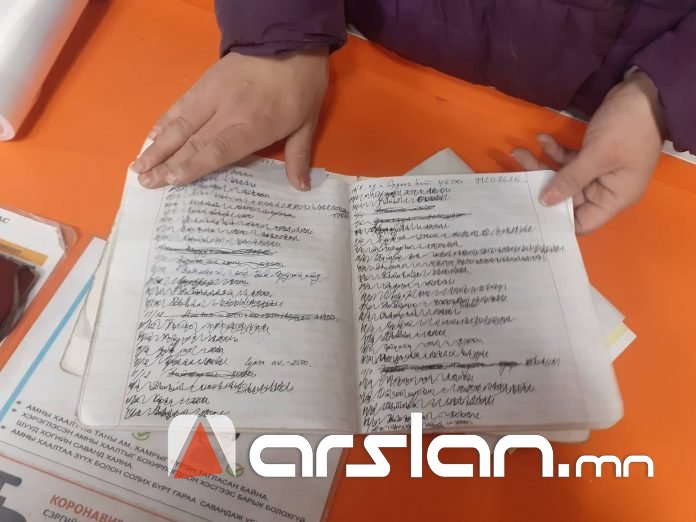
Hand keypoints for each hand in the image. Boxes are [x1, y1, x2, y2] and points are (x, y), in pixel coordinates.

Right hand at [132, 48, 328, 190]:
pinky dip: (163, 121)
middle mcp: (228, 112)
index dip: (192, 165)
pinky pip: (180, 105)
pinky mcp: (204, 82)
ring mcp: (213, 95)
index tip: (171, 180)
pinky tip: (151, 136)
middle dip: (166, 163)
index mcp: (254, 125)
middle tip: (144, 182)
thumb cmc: (301, 86)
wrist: (287, 39)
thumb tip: (301, 188)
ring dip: (157, 145)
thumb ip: (298, 156)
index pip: (217, 150)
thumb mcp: (307, 122)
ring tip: (139, 165)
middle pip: (192, 141)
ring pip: (179, 123)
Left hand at [511, 72, 664, 233]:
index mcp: (614, 198)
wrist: (646, 91)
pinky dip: (554, 151)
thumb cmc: (628, 127)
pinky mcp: (592, 155)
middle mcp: (605, 189)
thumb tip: (545, 202)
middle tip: (516, 175)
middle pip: (566, 199)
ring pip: (563, 177)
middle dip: (541, 187)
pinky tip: (541, 138)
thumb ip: (570, 179)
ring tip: (519, 151)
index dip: (557, 220)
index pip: (582, 223)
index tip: (531, 212)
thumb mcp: (597, 155)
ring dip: (542, 164)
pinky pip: (568, 160)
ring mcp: (598, 171)